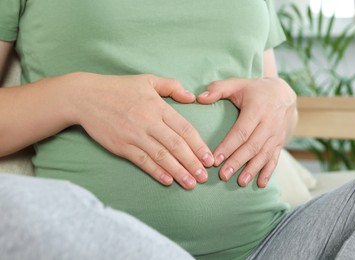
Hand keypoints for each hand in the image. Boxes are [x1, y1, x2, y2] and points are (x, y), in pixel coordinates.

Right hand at [67, 73, 213, 189]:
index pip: (185, 129)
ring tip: (191, 183)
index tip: (209, 158)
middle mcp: (149, 122)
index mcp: (158, 107)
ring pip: (161, 156)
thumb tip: (192, 97)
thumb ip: (172, 86)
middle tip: (204, 177)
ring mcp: (134, 135)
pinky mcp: (121, 146)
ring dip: (178, 172)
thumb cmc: (118, 87)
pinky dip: (156, 172)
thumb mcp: (147, 80)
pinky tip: (167, 181)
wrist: (85, 97)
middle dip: (193, 163)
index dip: (199, 146)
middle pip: (176, 146)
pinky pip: (142, 161)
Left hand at [197, 77, 296, 187]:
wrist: (284, 94)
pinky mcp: (280, 142)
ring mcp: (276, 135)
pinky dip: (268, 172)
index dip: (228, 146)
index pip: (241, 131)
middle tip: (223, 175)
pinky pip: (275, 158)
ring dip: (252, 169)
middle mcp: (269, 123)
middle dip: (237, 161)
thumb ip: (218, 89)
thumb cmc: (254, 90)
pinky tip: (260, 184)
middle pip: (252, 146)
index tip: (215, 159)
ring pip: (264, 154)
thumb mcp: (237, 84)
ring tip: (240, 182)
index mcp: (257, 109)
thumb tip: (199, 98)